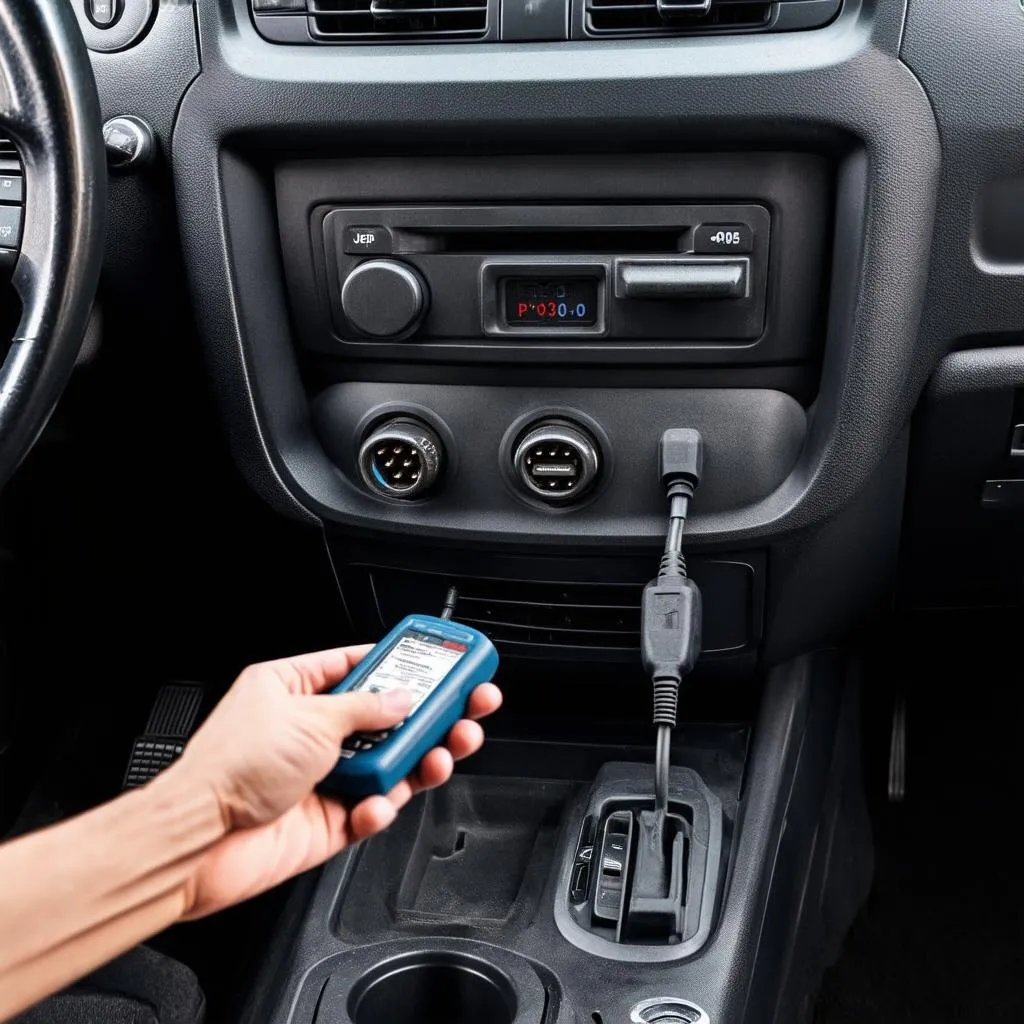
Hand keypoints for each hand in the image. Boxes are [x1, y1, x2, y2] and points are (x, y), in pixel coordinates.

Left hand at [168, 645, 501, 919]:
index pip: (359, 665)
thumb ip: (366, 707)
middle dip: (430, 714)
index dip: (402, 662)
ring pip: (389, 763)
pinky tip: (379, 802)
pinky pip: (374, 808)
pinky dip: (383, 806)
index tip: (442, 660)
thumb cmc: (229, 766)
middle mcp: (310, 730)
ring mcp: (321, 775)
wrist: (201, 841)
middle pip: (386, 717)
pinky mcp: (328, 818)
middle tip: (470, 706)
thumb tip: (404, 698)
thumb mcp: (310, 717)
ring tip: (446, 752)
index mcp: (295, 688)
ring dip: (421, 759)